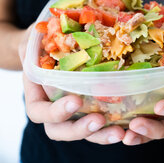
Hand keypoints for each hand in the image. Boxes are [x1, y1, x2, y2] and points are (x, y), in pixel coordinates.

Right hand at [19, 25, 124, 144]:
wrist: (47, 46)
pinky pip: (97, 125)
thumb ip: (38, 36)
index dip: (55, 112)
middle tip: (99, 120)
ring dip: (99, 135)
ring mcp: (70, 112)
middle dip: (79, 129)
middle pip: (59, 130)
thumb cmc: (40, 40)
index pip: (38, 111)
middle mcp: (51, 107)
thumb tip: (53, 27)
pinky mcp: (87, 109)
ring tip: (119, 132)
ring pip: (81, 133)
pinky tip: (128, 126)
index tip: (76, 101)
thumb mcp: (35, 35)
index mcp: (35, 93)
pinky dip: (110, 127)